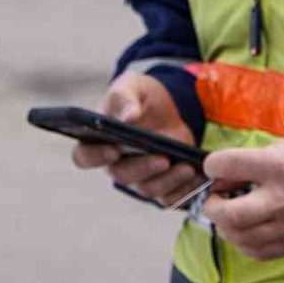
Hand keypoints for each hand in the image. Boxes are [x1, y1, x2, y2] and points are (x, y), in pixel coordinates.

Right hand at [72, 69, 201, 205]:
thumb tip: (128, 117)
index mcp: (98, 140)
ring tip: (186, 167)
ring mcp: (139, 177)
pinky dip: (186, 189)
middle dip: (143, 168)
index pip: (84, 156)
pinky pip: (171, 196)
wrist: (167, 107)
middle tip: (162, 159)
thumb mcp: (131, 86)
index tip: (113, 150)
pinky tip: (199, 176)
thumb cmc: (140, 96)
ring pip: (148, 189)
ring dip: (168, 181)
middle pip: (122, 175)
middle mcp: (115, 164)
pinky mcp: (162, 183)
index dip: (96, 157)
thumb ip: (124, 97)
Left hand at [198, 137, 283, 258]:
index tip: (216, 167)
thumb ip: (259, 159)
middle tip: (218, 199)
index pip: (227, 166)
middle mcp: (282, 199)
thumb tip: (231, 173)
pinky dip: (244, 243)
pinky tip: (249, 231)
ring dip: (227, 227)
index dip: (213, 165)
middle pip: (228, 214)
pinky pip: (258, 252)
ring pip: (240, 238)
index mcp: (281, 166)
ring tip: (233, 215)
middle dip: (213, 206)